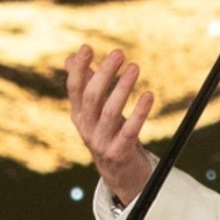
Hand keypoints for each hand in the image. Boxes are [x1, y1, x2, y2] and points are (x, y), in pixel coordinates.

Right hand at [65, 45, 154, 204]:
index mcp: (79, 115)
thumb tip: (71, 57)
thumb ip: (85, 84)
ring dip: (123, 88)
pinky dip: (140, 112)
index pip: (75, 88)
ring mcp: (101, 141)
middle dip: (104, 73)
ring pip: (110, 112)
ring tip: (135, 67)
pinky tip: (149, 95)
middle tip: (119, 53)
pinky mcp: (119, 152)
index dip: (79, 68)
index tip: (87, 47)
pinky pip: (130, 130)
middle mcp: (86, 127)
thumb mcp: (94, 110)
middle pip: (91, 97)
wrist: (118, 172)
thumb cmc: (108, 132)